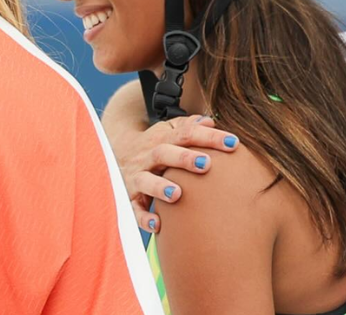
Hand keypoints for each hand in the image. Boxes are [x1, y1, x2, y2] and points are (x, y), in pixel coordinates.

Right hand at [112, 115, 238, 233]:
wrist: (112, 155)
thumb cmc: (155, 146)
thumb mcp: (168, 131)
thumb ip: (188, 125)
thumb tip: (210, 121)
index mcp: (162, 139)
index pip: (186, 133)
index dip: (209, 137)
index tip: (233, 143)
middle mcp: (148, 157)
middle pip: (163, 153)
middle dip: (183, 158)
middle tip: (206, 164)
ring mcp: (137, 177)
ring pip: (145, 180)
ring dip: (159, 187)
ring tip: (176, 194)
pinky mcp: (130, 198)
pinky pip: (134, 209)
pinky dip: (144, 218)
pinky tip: (158, 225)